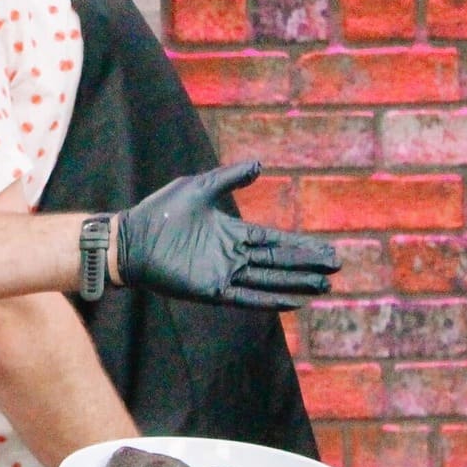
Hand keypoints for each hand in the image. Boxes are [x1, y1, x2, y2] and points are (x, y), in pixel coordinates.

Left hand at [112, 161, 338, 309]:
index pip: (275, 241)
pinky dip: (269, 301)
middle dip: (307, 265)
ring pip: (268, 281)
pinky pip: (246, 298)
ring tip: (323, 286)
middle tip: (336, 268)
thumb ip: (229, 178)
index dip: (301, 246)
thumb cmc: (160, 211)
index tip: (326, 250)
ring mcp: (224, 273)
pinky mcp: (212, 289)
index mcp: (232, 232)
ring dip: (296, 284)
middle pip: (278, 262)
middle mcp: (233, 255)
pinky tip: (293, 302)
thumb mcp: (199, 187)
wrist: (130, 237)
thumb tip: (259, 165)